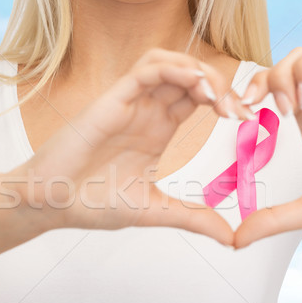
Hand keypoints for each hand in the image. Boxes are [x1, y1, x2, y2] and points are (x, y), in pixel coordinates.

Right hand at [5, 48, 249, 245]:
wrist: (52, 204)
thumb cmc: (92, 203)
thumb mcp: (155, 210)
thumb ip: (193, 218)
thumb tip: (231, 238)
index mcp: (157, 130)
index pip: (198, 99)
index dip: (226, 101)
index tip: (249, 120)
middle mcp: (146, 111)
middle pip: (190, 77)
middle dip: (220, 85)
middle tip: (241, 109)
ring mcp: (129, 103)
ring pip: (169, 64)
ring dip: (198, 72)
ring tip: (218, 97)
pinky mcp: (112, 99)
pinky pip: (146, 69)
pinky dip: (173, 69)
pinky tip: (195, 86)